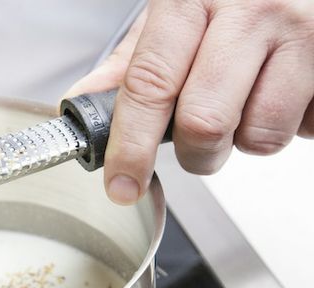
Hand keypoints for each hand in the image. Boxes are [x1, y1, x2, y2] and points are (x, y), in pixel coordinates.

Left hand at [66, 0, 313, 204]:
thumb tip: (80, 105)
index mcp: (190, 1)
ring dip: (244, 140)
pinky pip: (303, 129)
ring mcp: (300, 32)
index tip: (122, 184)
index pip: (150, 84)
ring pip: (258, 134)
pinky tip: (282, 93)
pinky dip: (287, 126)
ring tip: (246, 105)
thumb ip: (129, 66)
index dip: (131, 146)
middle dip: (194, 153)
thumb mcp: (172, 18)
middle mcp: (248, 11)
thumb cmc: (229, 0)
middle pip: (203, 121)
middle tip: (196, 143)